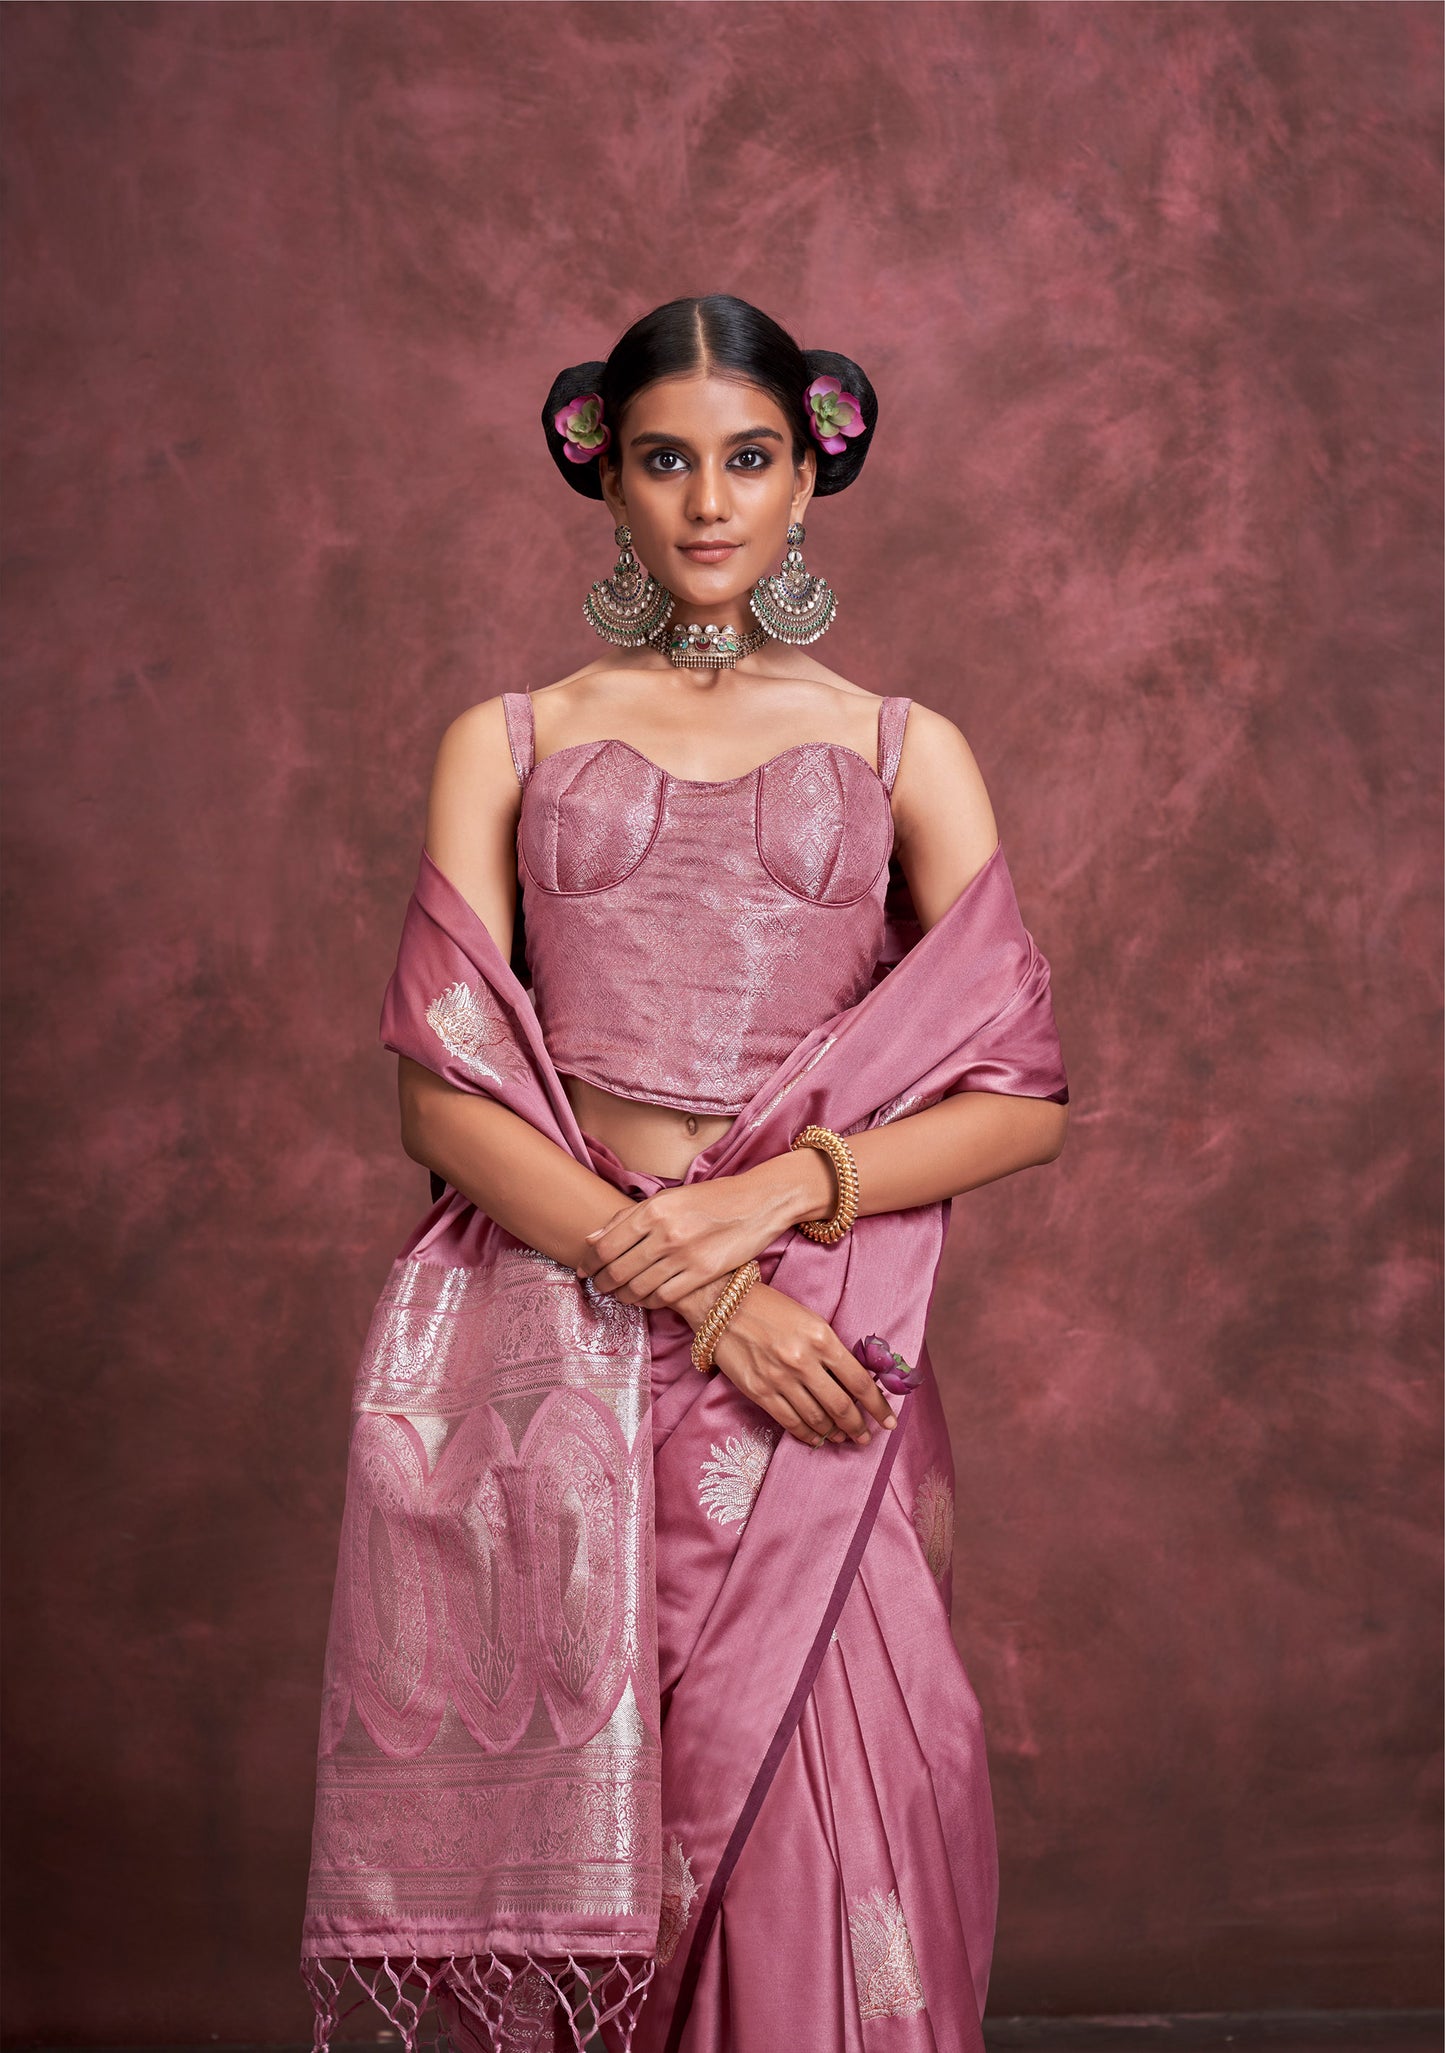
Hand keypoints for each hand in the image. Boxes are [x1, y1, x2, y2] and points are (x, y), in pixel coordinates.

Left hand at [577, 1168, 816, 1311]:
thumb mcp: (668, 1198)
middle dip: (602, 1283)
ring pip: (637, 1288)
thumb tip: (592, 1240)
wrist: (757, 1203)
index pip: (605, 1246)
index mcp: (653, 1210)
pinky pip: (663, 1297)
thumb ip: (628, 1218)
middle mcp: (665, 1232)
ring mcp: (684, 1255)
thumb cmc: (710, 1199)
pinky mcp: (702, 1273)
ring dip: (622, 1295)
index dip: (588, 1263)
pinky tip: (645, 1298)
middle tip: (598, 1287)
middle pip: (617, 1270)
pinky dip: (648, 1302)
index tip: (583, 1271)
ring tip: (619, 1294)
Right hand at [699, 1281, 898, 1450]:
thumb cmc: (770, 1308)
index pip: (859, 1381)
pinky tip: (816, 1439)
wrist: (722, 1305)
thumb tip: (853, 1382)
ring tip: (844, 1439)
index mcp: (821, 1338)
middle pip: (841, 1406)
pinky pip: (790, 1422)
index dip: (878, 1406)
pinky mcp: (759, 1391)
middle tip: (866, 1437)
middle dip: (858, 1426)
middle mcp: (803, 1361)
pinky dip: (807, 1434)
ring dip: (834, 1433)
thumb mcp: (810, 1320)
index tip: (889, 1421)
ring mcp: (779, 1379)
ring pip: (817, 1418)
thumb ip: (831, 1350)